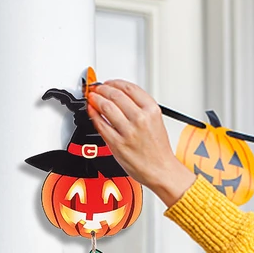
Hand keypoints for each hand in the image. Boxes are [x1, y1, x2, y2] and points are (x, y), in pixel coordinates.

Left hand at [87, 80, 195, 206]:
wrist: (161, 170)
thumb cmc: (158, 150)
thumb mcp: (156, 122)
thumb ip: (141, 108)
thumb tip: (121, 97)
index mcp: (152, 111)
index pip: (129, 88)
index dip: (115, 83)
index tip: (109, 83)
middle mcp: (141, 119)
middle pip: (115, 94)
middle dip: (103, 89)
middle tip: (97, 89)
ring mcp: (128, 131)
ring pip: (106, 106)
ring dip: (96, 99)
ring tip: (92, 98)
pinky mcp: (117, 143)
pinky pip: (100, 124)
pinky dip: (93, 115)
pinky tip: (92, 112)